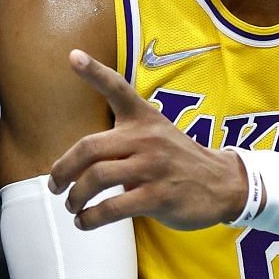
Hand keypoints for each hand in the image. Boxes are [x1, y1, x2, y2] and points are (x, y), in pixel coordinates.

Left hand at [48, 50, 247, 230]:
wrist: (224, 183)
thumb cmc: (178, 160)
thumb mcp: (155, 133)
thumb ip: (121, 137)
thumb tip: (78, 160)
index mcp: (143, 118)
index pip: (117, 88)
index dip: (94, 72)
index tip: (73, 56)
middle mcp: (146, 138)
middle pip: (89, 148)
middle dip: (63, 169)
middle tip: (54, 185)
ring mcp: (152, 167)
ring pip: (97, 178)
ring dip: (75, 197)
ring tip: (71, 206)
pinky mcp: (158, 196)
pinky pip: (113, 208)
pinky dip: (91, 217)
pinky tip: (84, 221)